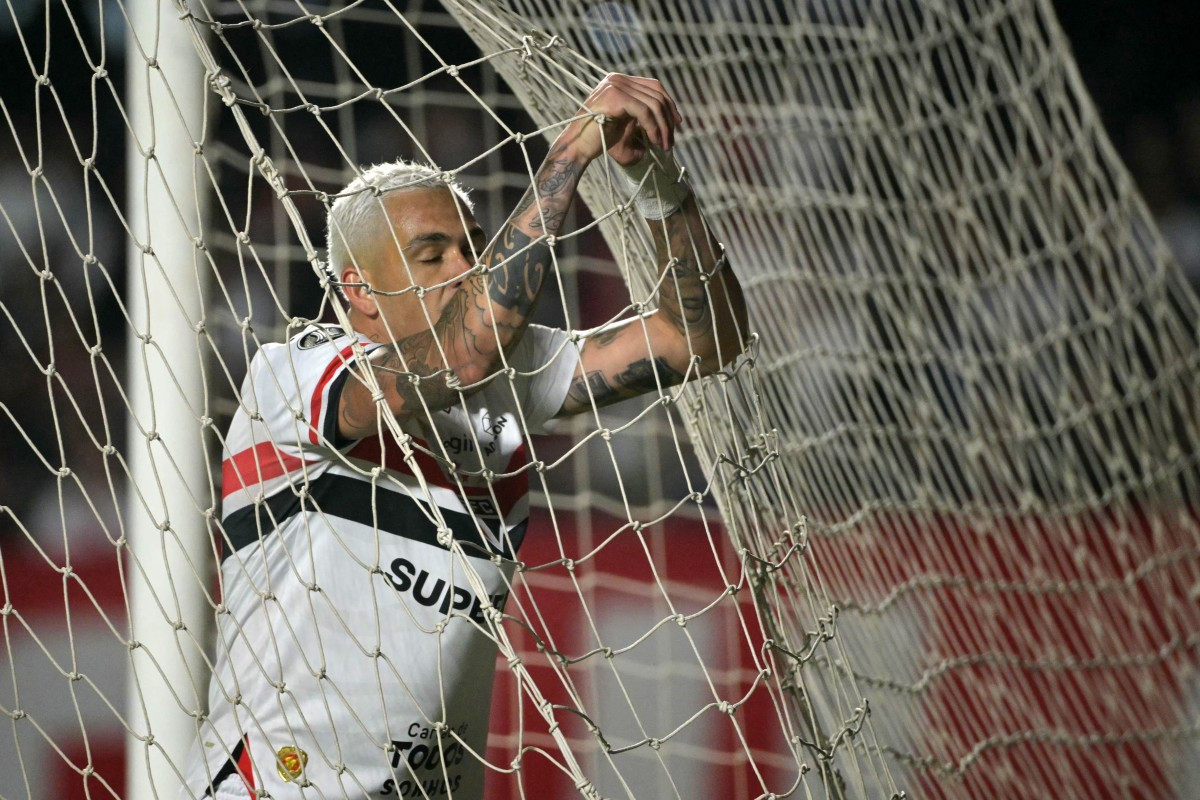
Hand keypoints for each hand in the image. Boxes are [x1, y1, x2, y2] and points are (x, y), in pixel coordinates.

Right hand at [562, 73, 682, 163]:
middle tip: (671, 142)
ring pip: (654, 104)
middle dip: (668, 120)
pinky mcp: (615, 97)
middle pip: (657, 95)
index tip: (677, 123)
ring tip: (664, 145)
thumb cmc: (600, 138)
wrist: (578, 146)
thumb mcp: (627, 120)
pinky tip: (654, 141)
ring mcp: (615, 85)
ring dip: (663, 127)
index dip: (669, 104)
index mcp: (620, 81)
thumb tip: (672, 115)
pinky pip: (644, 112)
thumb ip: (644, 112)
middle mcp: (617, 79)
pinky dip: (653, 128)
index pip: (654, 86)